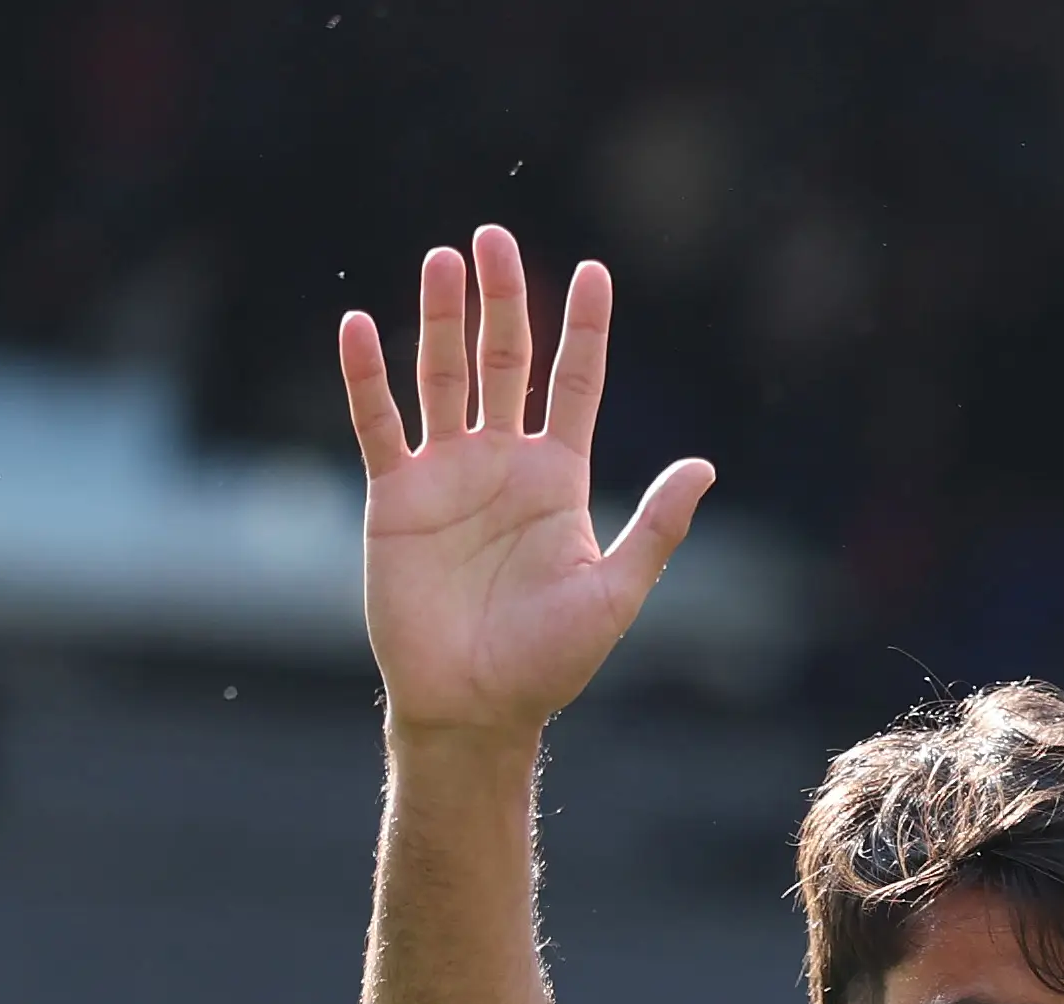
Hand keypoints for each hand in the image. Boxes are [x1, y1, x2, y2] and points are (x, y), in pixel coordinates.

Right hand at [339, 227, 713, 743]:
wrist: (474, 706)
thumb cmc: (549, 662)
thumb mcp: (613, 593)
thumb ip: (656, 528)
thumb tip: (704, 467)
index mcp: (558, 480)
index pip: (574, 386)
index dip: (584, 331)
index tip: (595, 272)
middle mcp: (502, 464)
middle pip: (504, 361)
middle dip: (502, 300)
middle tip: (494, 237)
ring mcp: (447, 475)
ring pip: (442, 376)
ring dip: (439, 318)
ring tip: (442, 261)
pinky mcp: (396, 497)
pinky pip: (379, 424)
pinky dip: (366, 377)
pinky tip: (358, 327)